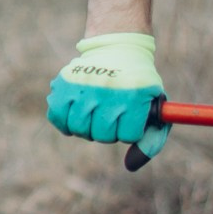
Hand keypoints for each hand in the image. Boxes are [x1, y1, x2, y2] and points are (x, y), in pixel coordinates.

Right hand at [46, 32, 169, 161]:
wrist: (118, 48)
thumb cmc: (139, 86)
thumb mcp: (155, 108)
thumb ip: (151, 141)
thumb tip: (129, 166)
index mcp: (135, 95)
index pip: (127, 135)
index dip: (129, 130)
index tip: (130, 116)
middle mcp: (108, 90)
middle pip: (102, 135)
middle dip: (107, 130)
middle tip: (111, 114)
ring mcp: (84, 86)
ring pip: (78, 129)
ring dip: (86, 126)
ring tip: (93, 112)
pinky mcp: (63, 82)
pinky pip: (57, 117)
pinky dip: (65, 120)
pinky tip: (75, 111)